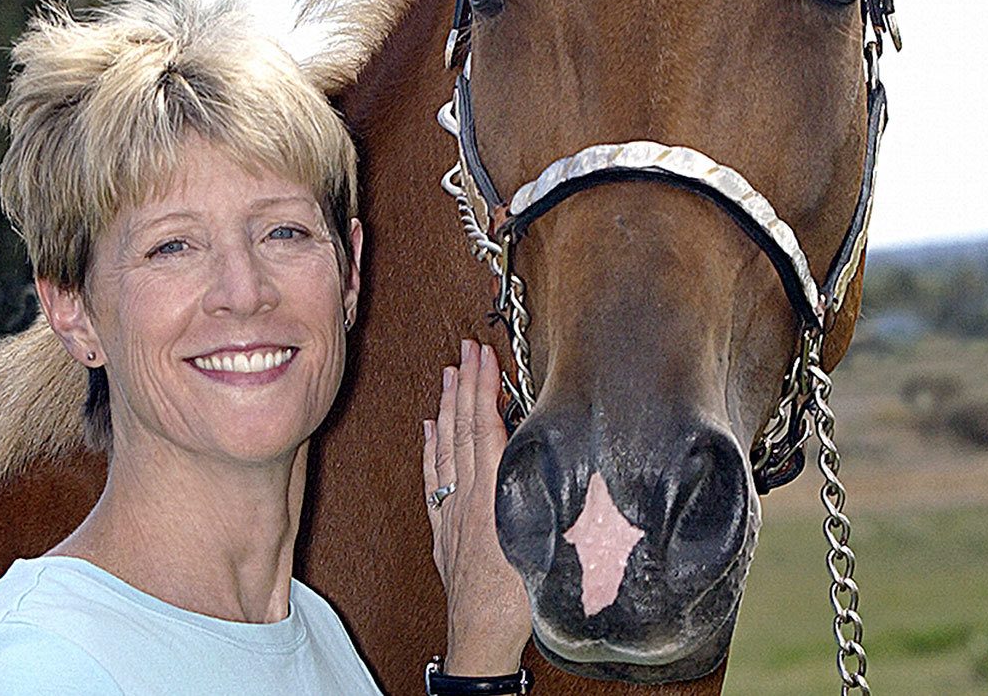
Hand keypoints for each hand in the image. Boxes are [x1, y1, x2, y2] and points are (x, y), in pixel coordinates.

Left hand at [422, 340, 531, 674]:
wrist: (482, 638)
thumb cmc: (520, 598)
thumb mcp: (547, 542)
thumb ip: (550, 499)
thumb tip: (559, 458)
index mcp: (494, 494)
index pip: (485, 427)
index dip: (483, 388)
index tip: (483, 356)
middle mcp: (467, 497)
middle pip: (462, 428)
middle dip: (463, 384)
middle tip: (464, 349)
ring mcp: (451, 512)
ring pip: (445, 448)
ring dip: (445, 407)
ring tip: (447, 374)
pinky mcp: (443, 530)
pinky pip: (432, 479)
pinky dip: (429, 449)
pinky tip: (429, 428)